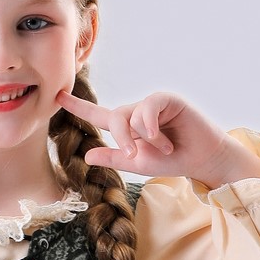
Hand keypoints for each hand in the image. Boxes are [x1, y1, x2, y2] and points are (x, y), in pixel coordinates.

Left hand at [54, 88, 233, 182]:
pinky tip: (163, 140)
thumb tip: (87, 155)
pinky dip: (152, 128)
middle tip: (133, 154)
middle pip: (114, 118)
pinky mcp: (166, 99)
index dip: (78, 106)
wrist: (201, 160)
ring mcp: (151, 103)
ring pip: (131, 114)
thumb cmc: (172, 161)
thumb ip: (114, 158)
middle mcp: (137, 112)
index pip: (98, 115)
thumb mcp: (138, 164)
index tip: (58, 96)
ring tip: (164, 149)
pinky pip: (148, 108)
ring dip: (145, 138)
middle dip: (121, 139)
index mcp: (127, 127)